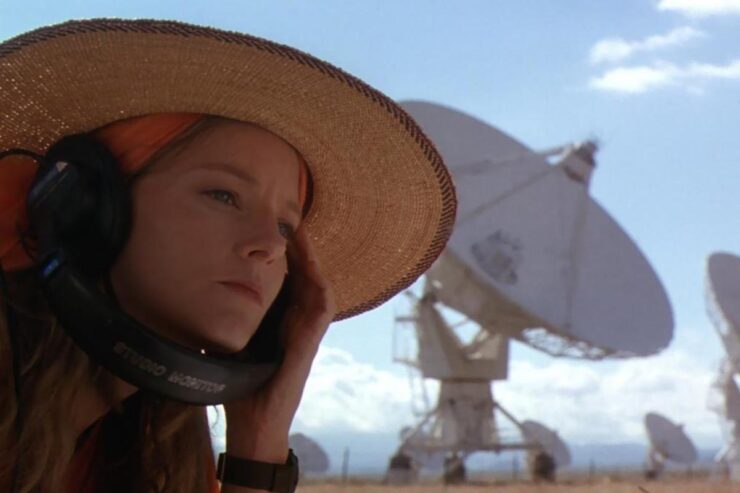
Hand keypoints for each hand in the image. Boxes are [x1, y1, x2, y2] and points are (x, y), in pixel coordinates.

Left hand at [222, 226, 335, 462]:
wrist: (252, 423)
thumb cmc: (238, 385)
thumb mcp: (225, 342)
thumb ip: (219, 318)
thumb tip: (188, 294)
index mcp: (277, 319)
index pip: (284, 277)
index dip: (282, 251)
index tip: (272, 225)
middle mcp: (294, 321)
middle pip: (302, 275)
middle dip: (298, 246)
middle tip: (289, 216)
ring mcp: (304, 332)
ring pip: (316, 286)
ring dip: (311, 260)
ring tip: (301, 233)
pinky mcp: (309, 345)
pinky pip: (322, 310)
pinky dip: (320, 289)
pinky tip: (313, 269)